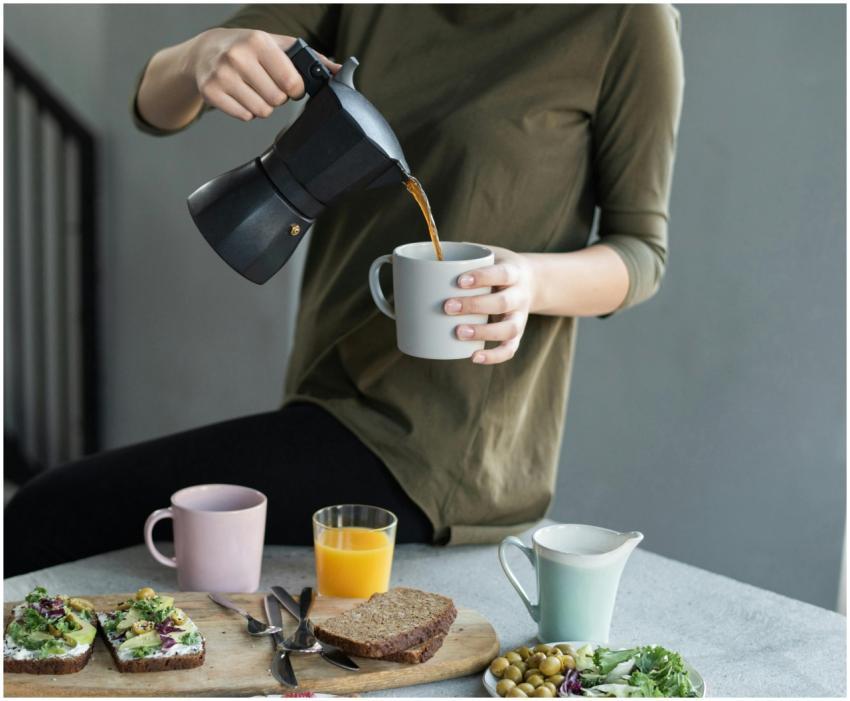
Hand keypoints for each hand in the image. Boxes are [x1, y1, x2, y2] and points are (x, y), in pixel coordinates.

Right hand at [188, 29, 340, 120]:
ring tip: (255, 88)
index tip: (289, 83)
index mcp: (258, 41)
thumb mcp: (279, 45)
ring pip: (261, 111)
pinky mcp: (211, 92)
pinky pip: (244, 116)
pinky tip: (241, 94)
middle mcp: (238, 56)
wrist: (207, 50)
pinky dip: (247, 110)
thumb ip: (313, 58)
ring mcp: (222, 75)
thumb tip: (343, 71)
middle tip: (268, 84)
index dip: (295, 88)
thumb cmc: (249, 48)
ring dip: (263, 105)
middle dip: (278, 96)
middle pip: (277, 100)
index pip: (291, 82)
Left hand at [443, 246, 535, 364]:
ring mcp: (520, 317)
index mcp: (513, 272)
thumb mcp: (486, 254)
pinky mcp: (516, 334)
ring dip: (484, 332)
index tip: (459, 280)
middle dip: (474, 306)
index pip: (502, 273)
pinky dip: (493, 356)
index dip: (483, 277)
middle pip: (502, 302)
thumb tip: (418, 256)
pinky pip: (509, 349)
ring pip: (508, 329)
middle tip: (447, 307)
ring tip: (458, 332)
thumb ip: (460, 255)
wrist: (530, 282)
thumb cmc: (496, 267)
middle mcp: (520, 295)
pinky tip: (473, 357)